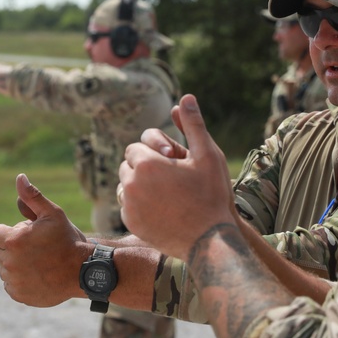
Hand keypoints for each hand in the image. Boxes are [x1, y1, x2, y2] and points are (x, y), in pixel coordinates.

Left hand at [0, 174, 88, 306]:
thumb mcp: (52, 213)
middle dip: (14, 247)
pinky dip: (20, 280)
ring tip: (39, 262)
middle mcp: (9, 262)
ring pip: (4, 269)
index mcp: (13, 240)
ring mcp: (14, 281)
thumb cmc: (68, 239)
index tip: (29, 235)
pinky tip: (38, 275)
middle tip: (38, 248)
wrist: (83, 271)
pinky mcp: (19, 295)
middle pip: (0, 251)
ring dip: (16, 264)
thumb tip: (19, 178)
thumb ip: (32, 197)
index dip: (12, 232)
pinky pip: (10, 285)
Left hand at [119, 94, 235, 260]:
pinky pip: (127, 207)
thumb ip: (193, 125)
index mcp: (147, 162)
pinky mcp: (130, 224)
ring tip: (163, 192)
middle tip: (167, 177)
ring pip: (125, 186)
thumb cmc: (212, 195)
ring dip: (139, 185)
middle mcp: (132, 183)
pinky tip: (160, 208)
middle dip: (144, 168)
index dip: (153, 154)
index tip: (170, 163)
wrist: (210, 240)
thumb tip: (185, 97)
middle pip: (128, 165)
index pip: (136, 148)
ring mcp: (129, 206)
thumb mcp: (207, 155)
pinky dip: (138, 205)